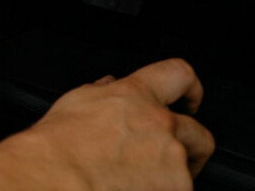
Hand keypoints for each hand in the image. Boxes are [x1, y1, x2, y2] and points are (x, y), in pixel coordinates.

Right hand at [0, 58, 213, 190]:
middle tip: (173, 158)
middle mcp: (160, 125)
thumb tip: (110, 87)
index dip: (189, 88)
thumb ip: (103, 93)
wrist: (56, 180)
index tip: (190, 100)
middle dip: (191, 146)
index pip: (178, 74)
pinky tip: (136, 190)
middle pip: (198, 131)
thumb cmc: (57, 149)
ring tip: (142, 183)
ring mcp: (171, 161)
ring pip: (188, 170)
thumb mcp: (76, 103)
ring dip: (173, 177)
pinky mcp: (176, 189)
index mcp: (135, 96)